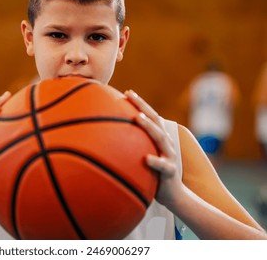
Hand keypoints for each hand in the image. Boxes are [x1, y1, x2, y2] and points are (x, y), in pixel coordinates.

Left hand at [124, 90, 183, 206]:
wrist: (174, 195)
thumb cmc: (154, 174)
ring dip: (149, 127)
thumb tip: (113, 137)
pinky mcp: (170, 172)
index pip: (150, 116)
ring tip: (138, 118)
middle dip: (142, 106)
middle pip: (155, 120)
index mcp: (159, 139)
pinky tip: (146, 159)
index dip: (140, 104)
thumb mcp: (145, 155)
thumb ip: (135, 145)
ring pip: (160, 139)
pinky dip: (155, 161)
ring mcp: (169, 156)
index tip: (126, 92)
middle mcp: (165, 143)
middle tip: (129, 94)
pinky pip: (163, 166)